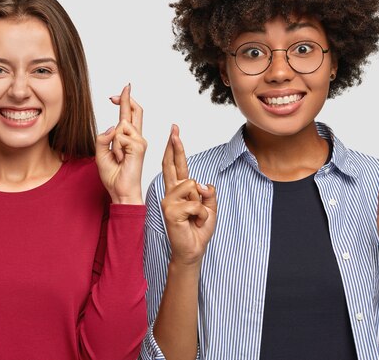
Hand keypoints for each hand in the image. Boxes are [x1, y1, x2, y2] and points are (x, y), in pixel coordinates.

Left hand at [95, 83, 146, 203]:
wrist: (120, 191)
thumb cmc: (114, 176)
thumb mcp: (100, 154)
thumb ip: (103, 138)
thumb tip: (113, 126)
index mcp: (128, 139)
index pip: (128, 116)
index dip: (124, 103)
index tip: (117, 94)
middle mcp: (137, 138)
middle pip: (135, 111)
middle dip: (127, 98)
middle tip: (125, 86)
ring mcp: (140, 141)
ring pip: (121, 125)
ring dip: (113, 142)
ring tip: (117, 157)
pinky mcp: (139, 147)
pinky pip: (120, 137)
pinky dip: (115, 148)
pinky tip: (121, 159)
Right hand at [161, 124, 216, 265]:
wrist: (192, 250)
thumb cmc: (198, 229)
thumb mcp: (210, 207)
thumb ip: (208, 193)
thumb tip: (202, 184)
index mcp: (179, 190)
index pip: (176, 166)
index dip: (175, 149)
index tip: (174, 132)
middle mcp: (171, 193)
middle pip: (172, 165)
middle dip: (175, 146)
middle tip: (174, 129)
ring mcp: (168, 201)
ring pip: (192, 185)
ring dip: (201, 203)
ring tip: (196, 216)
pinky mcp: (170, 211)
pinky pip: (195, 203)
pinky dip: (202, 214)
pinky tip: (195, 222)